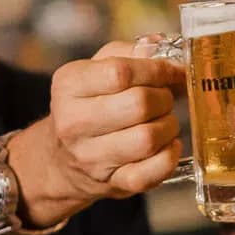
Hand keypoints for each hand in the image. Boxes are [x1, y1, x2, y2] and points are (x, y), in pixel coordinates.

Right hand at [25, 41, 186, 214]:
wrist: (62, 158)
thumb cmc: (91, 103)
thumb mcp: (97, 69)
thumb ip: (132, 53)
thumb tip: (168, 51)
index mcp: (68, 85)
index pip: (121, 72)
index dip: (157, 70)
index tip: (172, 72)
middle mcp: (73, 122)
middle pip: (139, 104)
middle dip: (164, 98)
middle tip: (164, 99)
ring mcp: (91, 157)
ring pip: (148, 138)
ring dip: (169, 126)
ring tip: (164, 121)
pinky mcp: (111, 183)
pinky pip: (150, 173)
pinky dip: (169, 157)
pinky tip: (168, 145)